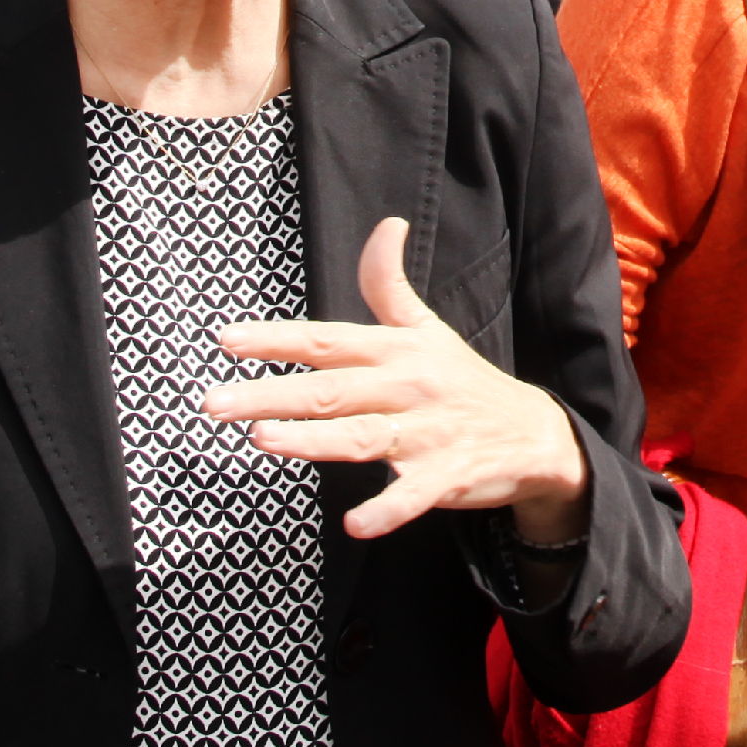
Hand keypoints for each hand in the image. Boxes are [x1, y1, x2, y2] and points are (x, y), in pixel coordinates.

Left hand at [208, 216, 589, 544]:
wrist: (533, 433)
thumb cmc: (461, 380)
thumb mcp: (427, 329)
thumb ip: (390, 284)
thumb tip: (387, 223)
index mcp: (396, 350)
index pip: (326, 339)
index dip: (276, 338)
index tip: (226, 339)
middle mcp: (407, 386)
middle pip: (331, 389)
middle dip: (271, 393)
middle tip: (214, 402)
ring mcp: (427, 432)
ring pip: (362, 436)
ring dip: (312, 440)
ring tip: (262, 438)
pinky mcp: (447, 475)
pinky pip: (413, 495)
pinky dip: (387, 509)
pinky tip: (355, 523)